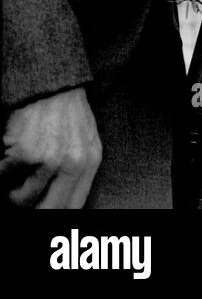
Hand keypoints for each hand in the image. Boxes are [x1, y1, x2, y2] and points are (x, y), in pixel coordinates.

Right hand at [0, 88, 101, 207]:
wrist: (52, 86)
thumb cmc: (67, 115)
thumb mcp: (85, 142)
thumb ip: (79, 173)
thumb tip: (65, 206)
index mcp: (90, 162)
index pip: (74, 207)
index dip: (56, 217)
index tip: (44, 213)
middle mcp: (73, 164)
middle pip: (49, 210)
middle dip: (33, 209)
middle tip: (23, 197)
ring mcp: (50, 159)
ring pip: (22, 198)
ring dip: (14, 188)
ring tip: (21, 168)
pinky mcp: (26, 153)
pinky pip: (5, 177)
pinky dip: (3, 170)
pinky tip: (12, 153)